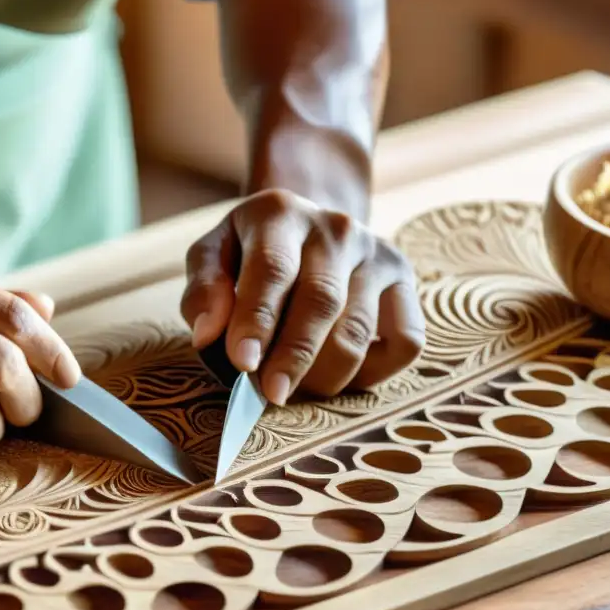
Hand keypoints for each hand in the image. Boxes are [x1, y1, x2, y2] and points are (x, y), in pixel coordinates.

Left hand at [181, 189, 424, 403]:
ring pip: (358, 331)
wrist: (307, 227)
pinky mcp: (405, 283)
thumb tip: (207, 334)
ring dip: (324, 374)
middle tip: (271, 395)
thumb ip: (203, 290)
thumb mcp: (213, 255)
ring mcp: (378, 254)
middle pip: (321, 302)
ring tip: (293, 386)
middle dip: (293, 356)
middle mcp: (337, 228)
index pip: (273, 269)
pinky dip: (372, 373)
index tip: (243, 363)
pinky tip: (337, 374)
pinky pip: (405, 342)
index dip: (257, 320)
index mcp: (281, 214)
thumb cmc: (251, 252)